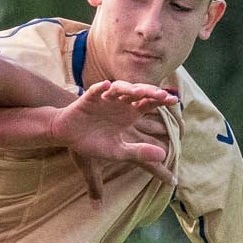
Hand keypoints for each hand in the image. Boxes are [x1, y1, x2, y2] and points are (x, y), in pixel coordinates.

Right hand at [53, 80, 178, 188]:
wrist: (67, 135)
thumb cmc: (93, 142)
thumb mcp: (118, 151)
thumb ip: (139, 153)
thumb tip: (163, 156)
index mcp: (129, 114)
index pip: (149, 104)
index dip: (161, 101)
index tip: (175, 101)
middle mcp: (120, 103)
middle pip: (137, 93)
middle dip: (149, 92)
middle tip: (162, 96)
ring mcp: (104, 99)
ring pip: (119, 89)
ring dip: (128, 88)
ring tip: (137, 92)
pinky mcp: (87, 100)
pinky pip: (95, 91)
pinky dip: (100, 89)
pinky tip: (106, 86)